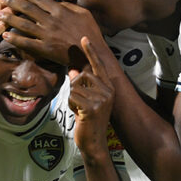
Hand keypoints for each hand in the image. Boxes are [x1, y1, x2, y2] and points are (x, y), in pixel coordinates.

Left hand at [0, 0, 103, 69]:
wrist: (92, 54)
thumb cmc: (90, 33)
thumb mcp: (84, 13)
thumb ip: (69, 5)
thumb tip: (58, 0)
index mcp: (60, 11)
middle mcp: (51, 21)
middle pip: (27, 9)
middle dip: (13, 3)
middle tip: (3, 0)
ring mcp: (47, 35)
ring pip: (24, 24)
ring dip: (9, 18)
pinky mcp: (45, 49)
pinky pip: (26, 42)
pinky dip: (15, 39)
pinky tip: (5, 35)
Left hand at [69, 37, 115, 156]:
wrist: (93, 142)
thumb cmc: (88, 120)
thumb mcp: (84, 99)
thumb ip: (81, 84)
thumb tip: (73, 70)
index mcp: (108, 87)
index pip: (98, 65)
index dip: (90, 52)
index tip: (83, 38)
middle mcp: (108, 91)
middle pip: (82, 75)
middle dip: (74, 88)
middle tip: (80, 104)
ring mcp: (102, 99)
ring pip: (75, 86)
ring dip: (72, 99)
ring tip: (80, 111)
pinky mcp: (94, 107)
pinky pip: (73, 97)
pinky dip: (72, 106)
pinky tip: (80, 115)